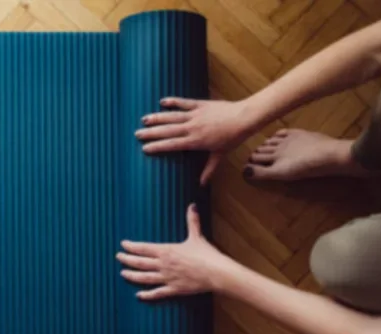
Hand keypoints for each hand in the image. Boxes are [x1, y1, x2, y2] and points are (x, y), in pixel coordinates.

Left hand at [116, 204, 234, 299]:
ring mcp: (167, 278)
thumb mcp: (197, 236)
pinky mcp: (174, 289)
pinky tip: (139, 295)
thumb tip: (192, 206)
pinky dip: (147, 295)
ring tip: (122, 273)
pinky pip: (157, 293)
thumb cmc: (206, 254)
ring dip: (132, 276)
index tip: (122, 244)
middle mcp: (163, 265)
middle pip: (140, 262)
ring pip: (144, 278)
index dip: (131, 246)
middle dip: (127, 260)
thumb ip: (192, 221)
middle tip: (118, 257)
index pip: (143, 248)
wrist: (216, 273)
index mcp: (166, 251)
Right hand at [136, 97, 258, 184]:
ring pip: (172, 116)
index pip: (171, 145)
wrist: (243, 118)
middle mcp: (192, 128)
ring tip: (144, 119)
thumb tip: (202, 184)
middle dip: (151, 132)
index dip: (157, 146)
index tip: (144, 148)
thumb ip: (209, 169)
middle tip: (137, 134)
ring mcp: (195, 115)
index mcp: (195, 141)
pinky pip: (183, 102)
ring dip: (157, 117)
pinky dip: (173, 101)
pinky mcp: (200, 104)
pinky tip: (162, 101)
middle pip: (167, 130)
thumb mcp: (220, 155)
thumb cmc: (232, 138)